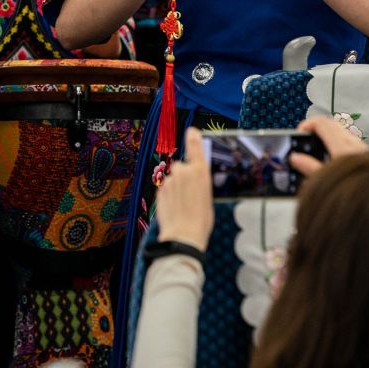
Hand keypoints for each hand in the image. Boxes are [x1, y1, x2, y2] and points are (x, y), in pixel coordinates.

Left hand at [155, 126, 213, 248]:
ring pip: (173, 178)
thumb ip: (200, 181)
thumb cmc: (201, 220)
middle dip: (184, 176)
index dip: (193, 137)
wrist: (183, 235)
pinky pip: (166, 188)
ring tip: (183, 204)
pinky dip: (169, 194)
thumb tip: (195, 178)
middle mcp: (183, 171)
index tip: (192, 132)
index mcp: (200, 171)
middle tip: (191, 193)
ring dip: (176, 186)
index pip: (194, 144)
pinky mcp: (160, 189)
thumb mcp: (208, 197)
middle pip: (182, 166)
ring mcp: (170, 180)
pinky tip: (175, 207)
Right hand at [289, 114, 368, 177]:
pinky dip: (338, 143)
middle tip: (306, 141)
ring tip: (318, 150)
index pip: (322, 123)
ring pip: (341, 132)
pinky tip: (333, 159)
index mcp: (343, 147)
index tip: (299, 134)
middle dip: (316, 129)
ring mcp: (363, 149)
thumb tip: (295, 158)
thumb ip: (310, 168)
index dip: (307, 124)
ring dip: (327, 135)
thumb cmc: (357, 192)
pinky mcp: (368, 156)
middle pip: (331, 124)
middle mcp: (354, 144)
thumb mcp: (328, 181)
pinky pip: (350, 141)